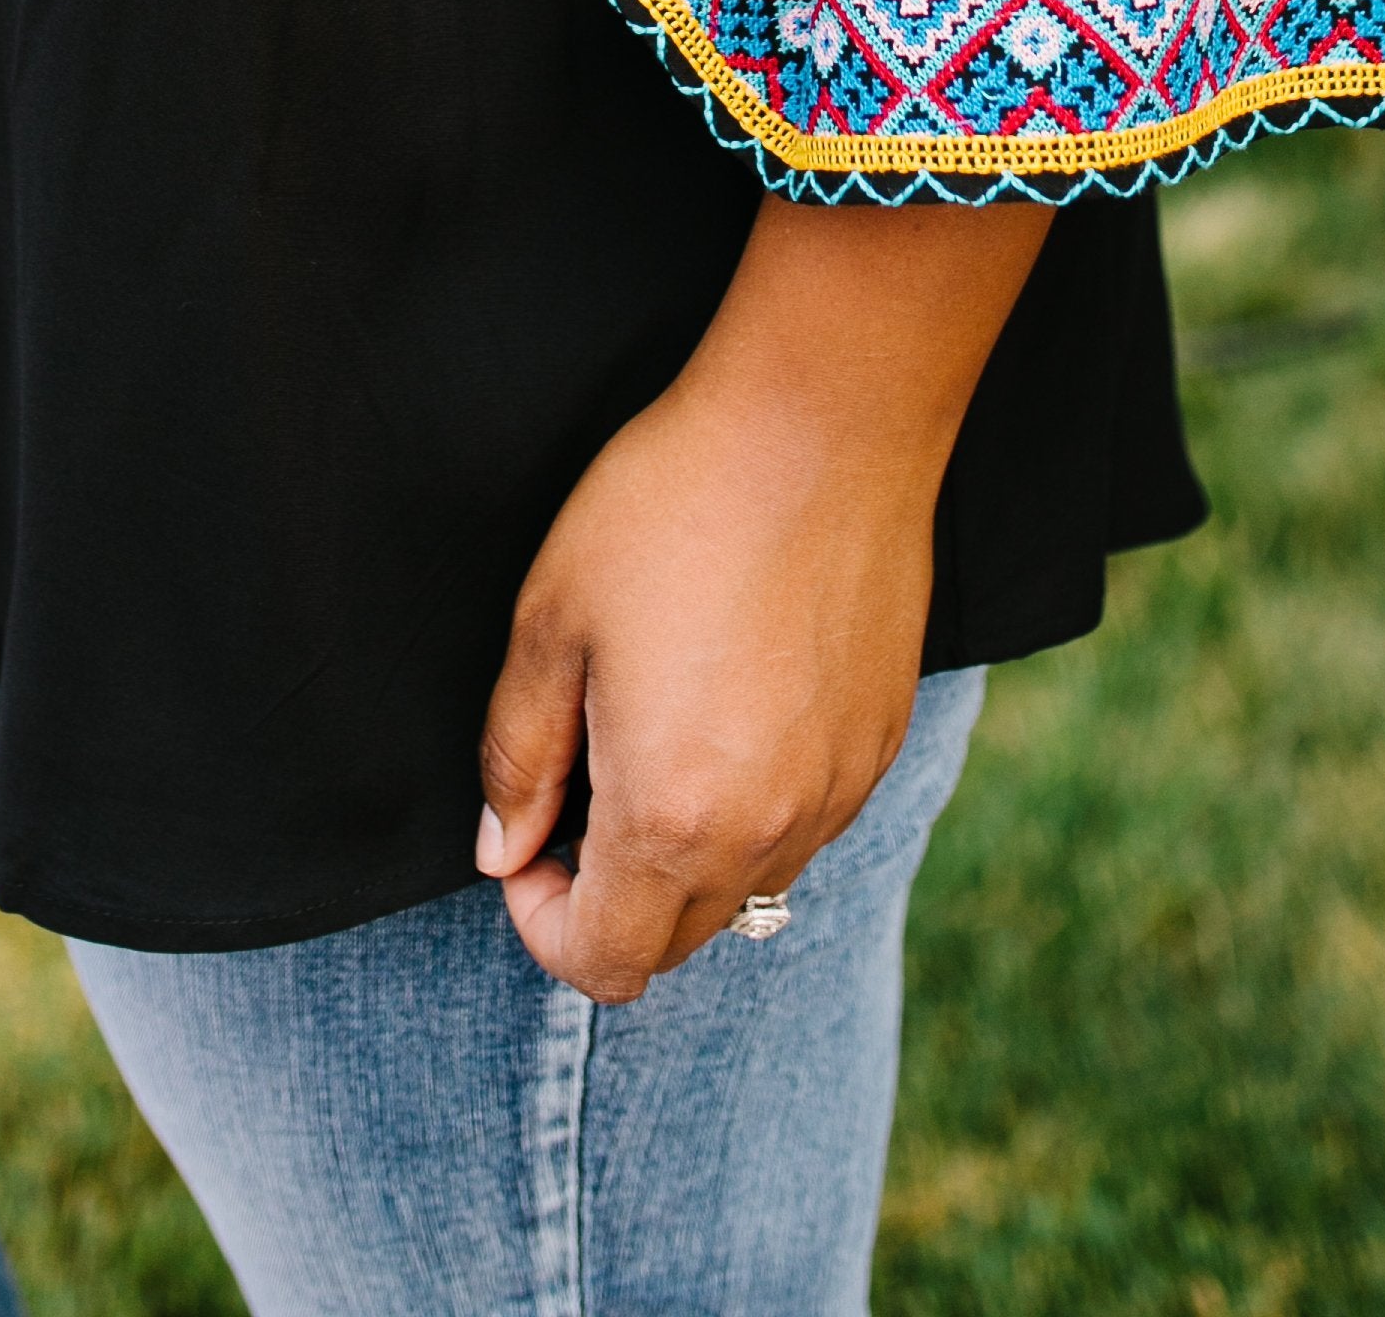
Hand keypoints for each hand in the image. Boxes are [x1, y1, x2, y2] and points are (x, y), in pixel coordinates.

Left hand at [475, 189, 1046, 1000]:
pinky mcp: (880, 747)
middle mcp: (768, 834)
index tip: (526, 840)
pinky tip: (731, 702)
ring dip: (686, 856)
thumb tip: (504, 848)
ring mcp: (837, 795)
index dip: (541, 922)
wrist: (823, 421)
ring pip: (747, 890)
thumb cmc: (671, 505)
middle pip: (676, 943)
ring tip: (655, 734)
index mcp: (673, 817)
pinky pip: (805, 827)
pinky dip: (755, 809)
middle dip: (610, 897)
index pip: (604, 963)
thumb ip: (518, 755)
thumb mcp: (551, 619)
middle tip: (580, 784)